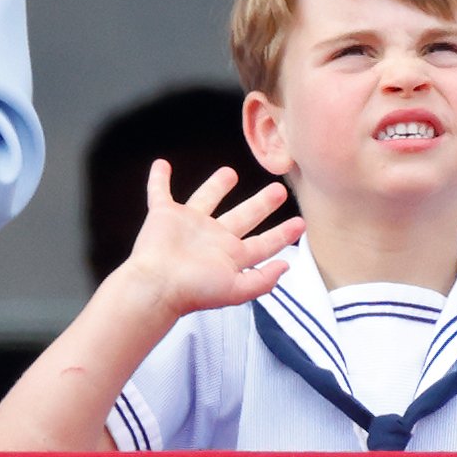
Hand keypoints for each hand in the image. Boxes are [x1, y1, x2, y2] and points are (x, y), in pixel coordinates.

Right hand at [111, 161, 303, 322]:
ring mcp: (188, 226)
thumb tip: (286, 266)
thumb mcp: (236, 291)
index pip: (264, 243)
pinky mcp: (163, 216)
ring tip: (230, 172)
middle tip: (278, 190)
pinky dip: (159, 180)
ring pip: (206, 199)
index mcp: (230, 256)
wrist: (156, 286)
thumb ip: (263, 281)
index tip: (301, 224)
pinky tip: (161, 165)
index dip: (283, 234)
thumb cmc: (191, 291)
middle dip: (261, 204)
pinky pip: (160, 193)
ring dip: (216, 185)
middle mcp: (212, 239)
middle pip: (243, 216)